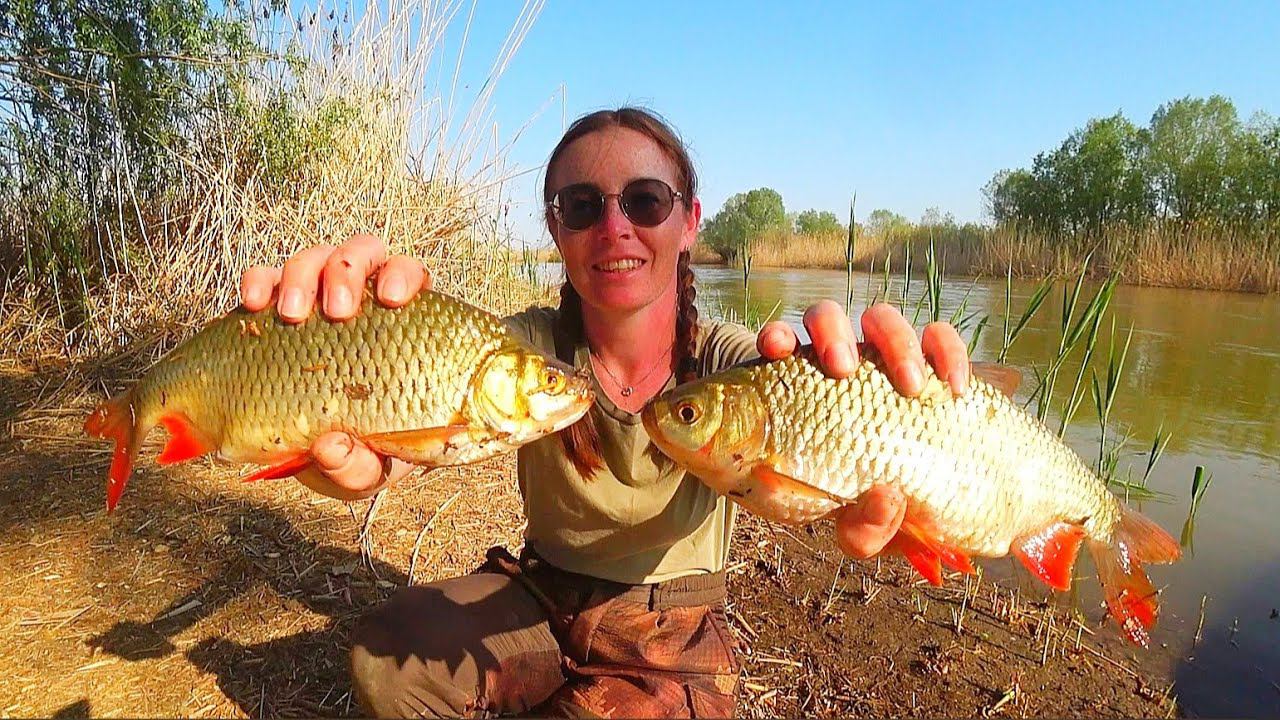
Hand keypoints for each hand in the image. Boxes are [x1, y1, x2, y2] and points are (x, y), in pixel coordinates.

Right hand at [237, 235, 428, 494]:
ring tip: (293, 314)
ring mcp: (318, 301)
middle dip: (347, 271)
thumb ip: (358, 466)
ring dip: (303, 275)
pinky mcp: (274, 310)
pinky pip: (265, 278)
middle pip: (362, 254)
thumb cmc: (365, 457)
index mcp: (404, 330)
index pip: (412, 278)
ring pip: (315, 257)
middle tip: (338, 310)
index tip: (393, 297)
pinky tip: (254, 303)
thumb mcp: (370, 472)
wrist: (323, 458)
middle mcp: (363, 304)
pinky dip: (259, 281)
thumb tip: (330, 447)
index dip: (404, 274)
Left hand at [756, 300, 969, 558]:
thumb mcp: (853, 528)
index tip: (777, 348)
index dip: (776, 336)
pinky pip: (940, 339)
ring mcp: (884, 359)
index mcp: (799, 392)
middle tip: (844, 368)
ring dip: (895, 340)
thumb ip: (862, 526)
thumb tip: (888, 498)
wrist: (913, 508)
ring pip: (882, 319)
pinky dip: (948, 353)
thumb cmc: (866, 509)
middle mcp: (838, 365)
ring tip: (911, 385)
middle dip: (833, 332)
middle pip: (826, 317)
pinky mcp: (930, 365)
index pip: (778, 345)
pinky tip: (956, 388)